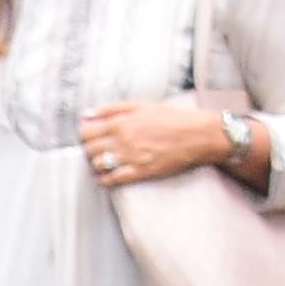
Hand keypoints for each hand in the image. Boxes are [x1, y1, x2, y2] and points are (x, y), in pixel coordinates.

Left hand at [76, 97, 254, 189]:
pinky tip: (108, 177)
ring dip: (97, 165)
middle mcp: (122, 140)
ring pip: (98, 166)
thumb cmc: (173, 118)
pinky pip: (112, 180)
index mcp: (121, 122)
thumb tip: (87, 114)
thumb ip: (113, 109)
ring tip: (104, 162)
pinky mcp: (141, 173)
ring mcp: (131, 158)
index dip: (85, 135)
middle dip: (90, 150)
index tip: (90, 137)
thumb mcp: (142, 105)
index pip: (86, 132)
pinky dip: (106, 180)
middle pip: (89, 150)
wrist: (199, 136)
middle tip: (98, 149)